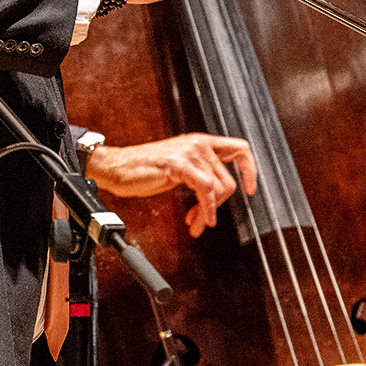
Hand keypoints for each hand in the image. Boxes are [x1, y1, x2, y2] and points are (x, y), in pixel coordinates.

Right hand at [88, 133, 258, 236]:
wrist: (116, 167)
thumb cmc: (142, 169)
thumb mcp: (178, 167)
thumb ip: (199, 172)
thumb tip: (216, 193)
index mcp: (200, 143)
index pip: (239, 148)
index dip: (250, 169)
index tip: (250, 188)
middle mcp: (198, 144)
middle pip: (229, 180)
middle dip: (220, 206)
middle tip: (204, 219)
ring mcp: (189, 152)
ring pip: (219, 188)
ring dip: (209, 212)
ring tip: (196, 222)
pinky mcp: (179, 164)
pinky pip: (205, 191)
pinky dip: (206, 209)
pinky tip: (198, 219)